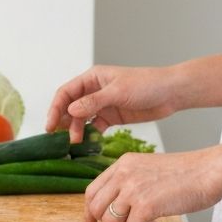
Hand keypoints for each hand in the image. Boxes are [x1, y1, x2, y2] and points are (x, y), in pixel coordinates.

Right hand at [45, 65, 181, 143]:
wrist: (171, 93)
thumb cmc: (146, 84)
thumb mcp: (117, 92)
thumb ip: (93, 102)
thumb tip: (70, 110)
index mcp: (93, 78)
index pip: (66, 93)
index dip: (55, 108)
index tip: (50, 126)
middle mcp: (95, 90)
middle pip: (71, 106)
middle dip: (64, 121)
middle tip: (60, 138)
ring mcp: (103, 104)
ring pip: (82, 118)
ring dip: (76, 129)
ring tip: (76, 142)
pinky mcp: (113, 116)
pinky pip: (96, 126)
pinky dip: (90, 134)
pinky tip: (87, 143)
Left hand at [84, 147, 221, 221]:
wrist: (208, 171)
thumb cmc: (185, 173)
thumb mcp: (147, 168)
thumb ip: (128, 181)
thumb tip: (114, 206)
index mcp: (122, 164)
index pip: (92, 191)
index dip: (89, 212)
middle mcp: (123, 174)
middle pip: (96, 208)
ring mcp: (133, 189)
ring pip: (111, 221)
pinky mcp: (146, 205)